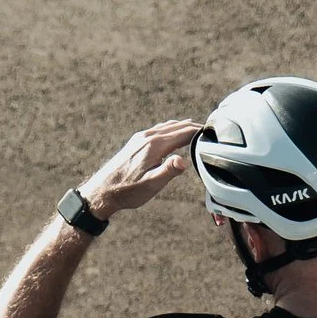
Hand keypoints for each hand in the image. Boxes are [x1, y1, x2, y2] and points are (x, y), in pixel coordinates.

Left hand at [84, 118, 202, 215]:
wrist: (102, 190)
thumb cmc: (127, 191)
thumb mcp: (151, 185)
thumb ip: (168, 171)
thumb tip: (183, 161)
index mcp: (154, 145)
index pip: (183, 133)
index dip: (199, 132)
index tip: (214, 133)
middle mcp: (147, 137)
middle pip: (176, 126)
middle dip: (194, 127)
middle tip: (211, 131)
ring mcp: (140, 138)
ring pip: (167, 126)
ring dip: (183, 127)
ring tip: (196, 130)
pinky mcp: (135, 142)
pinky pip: (158, 130)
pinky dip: (171, 129)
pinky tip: (173, 135)